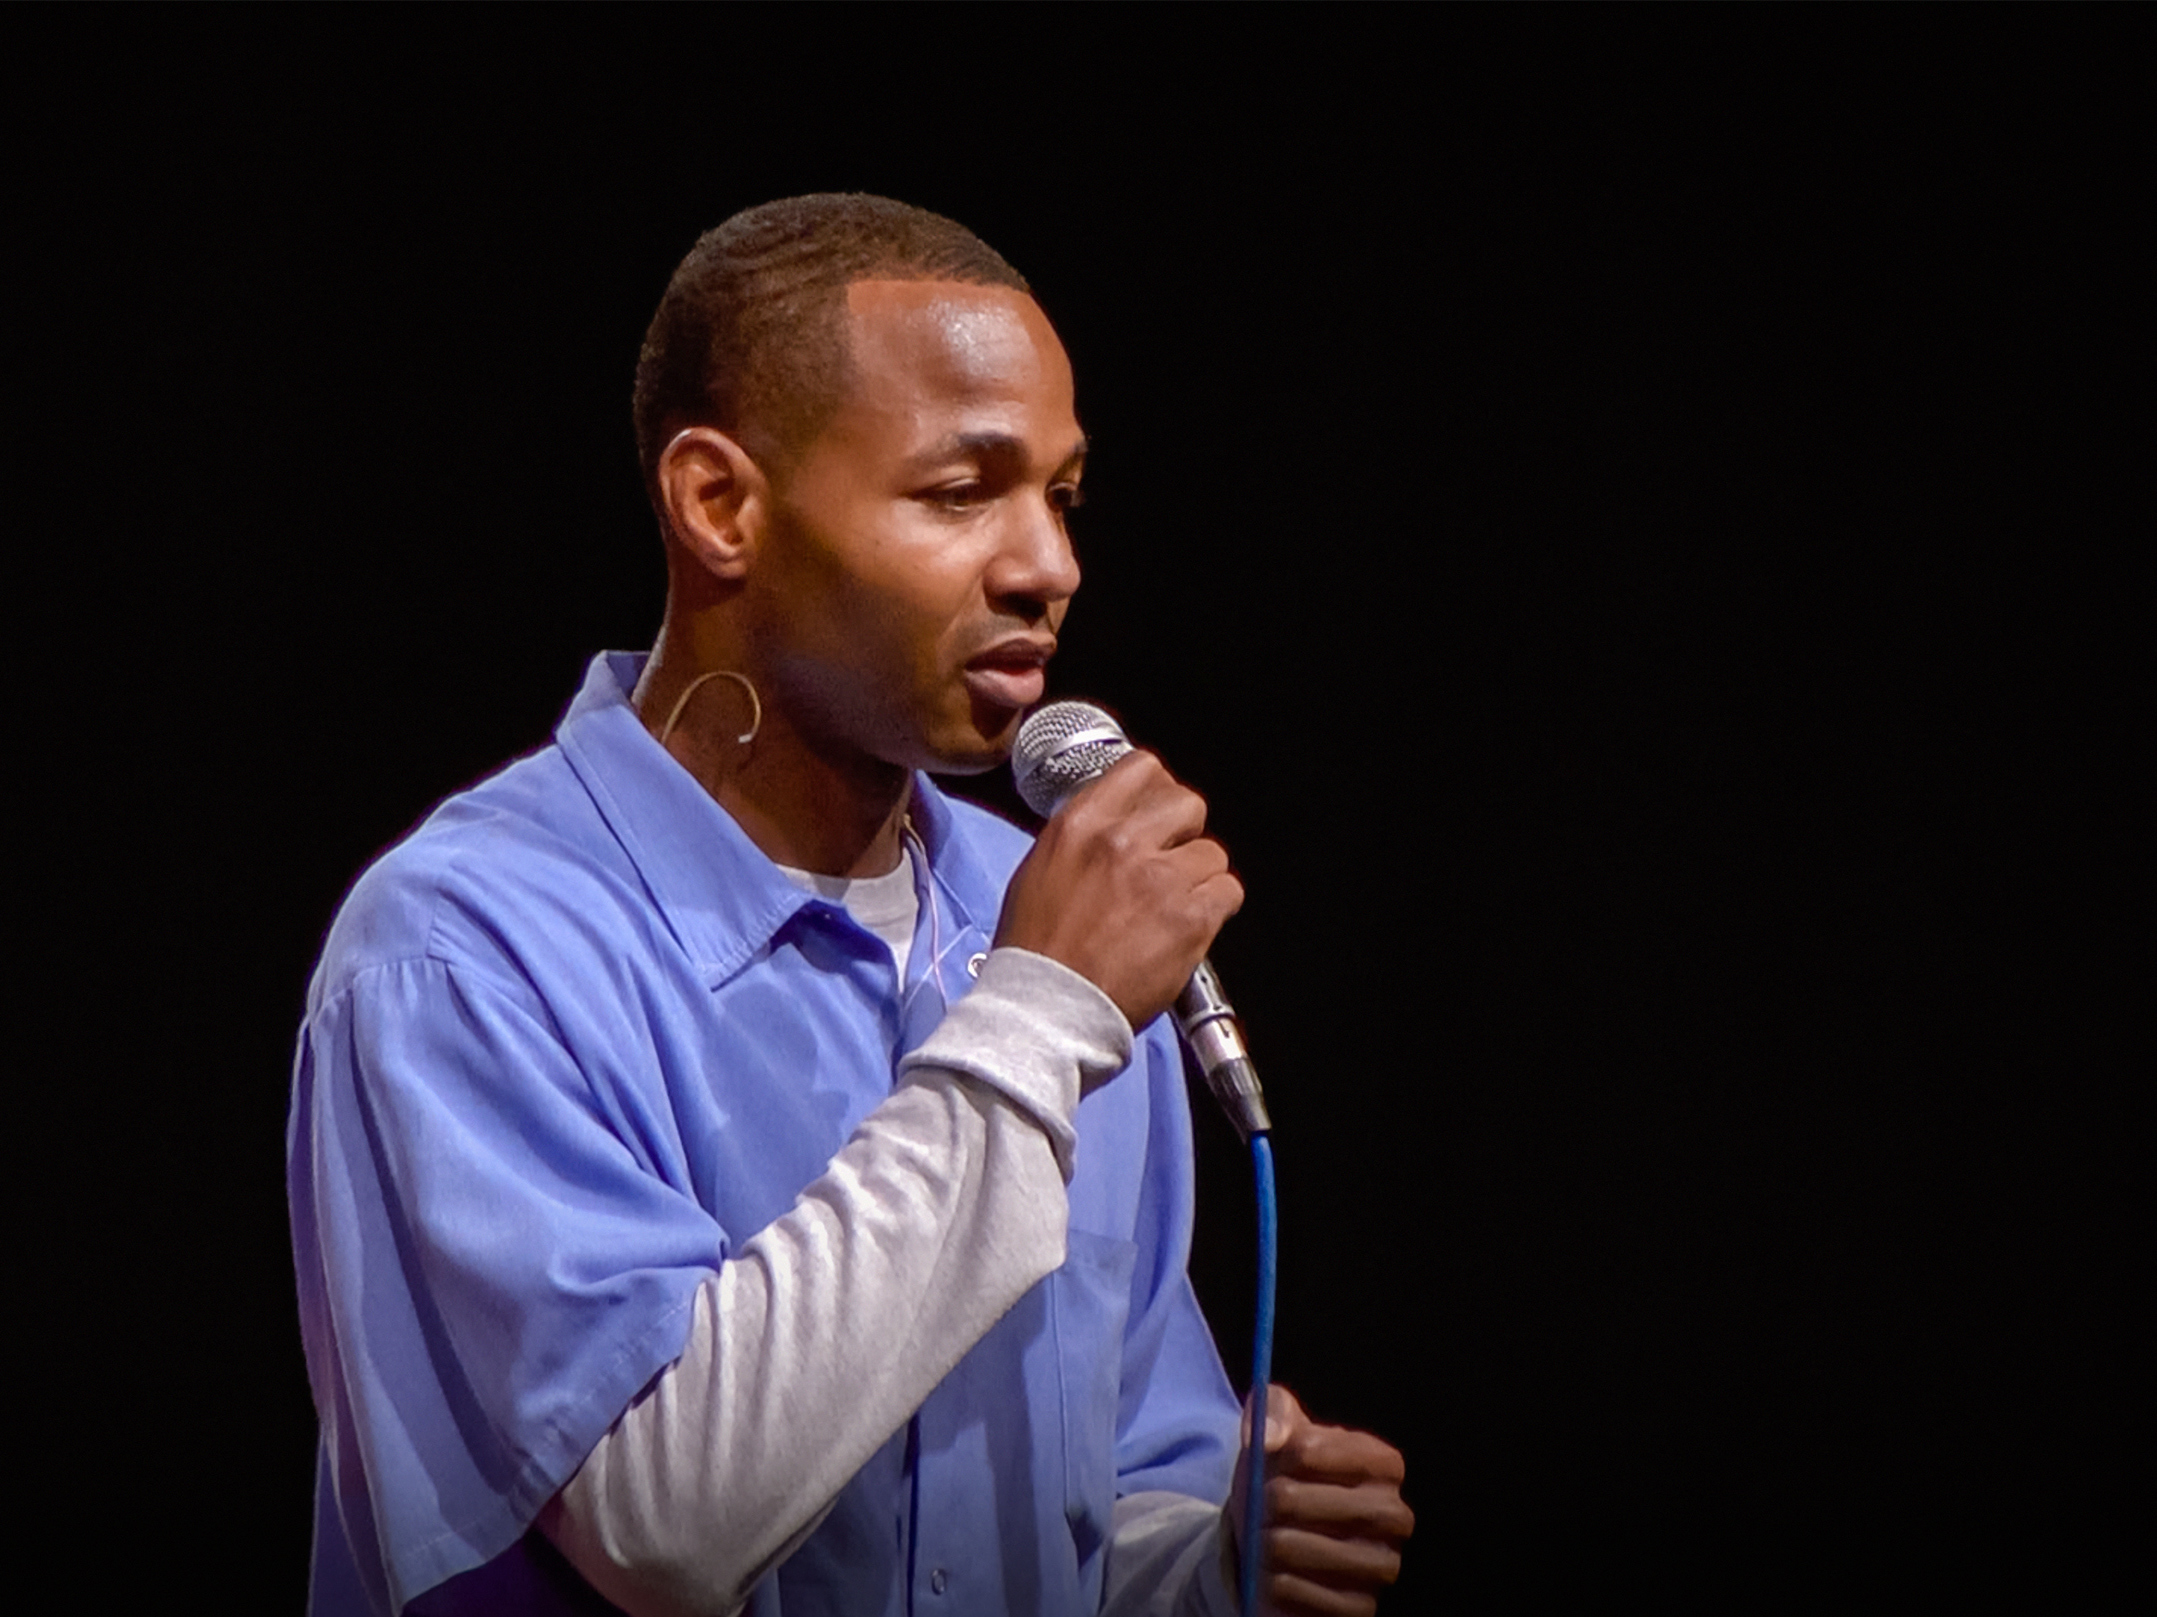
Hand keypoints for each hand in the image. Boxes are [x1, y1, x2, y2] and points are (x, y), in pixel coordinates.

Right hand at [995, 750, 1243, 1031]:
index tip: (1158, 813)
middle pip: (1188, 803)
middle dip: (1184, 833)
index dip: (1158, 792)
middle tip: (1170, 864)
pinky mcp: (1189, 917)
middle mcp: (1122, 841)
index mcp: (1081, 823)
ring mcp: (1159, 878)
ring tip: (1174, 907)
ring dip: (1199, 878)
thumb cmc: (1037, 949)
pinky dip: (1216, 908)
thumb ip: (1085, 837)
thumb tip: (1119, 822)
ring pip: (1212, 853)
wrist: (1046, 1007)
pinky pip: (1228, 891)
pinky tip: (1190, 925)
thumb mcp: (1041, 869)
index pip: (1143, 768)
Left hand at [1227, 1385, 1412, 1616]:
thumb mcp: (1277, 1431)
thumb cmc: (1283, 1475)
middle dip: (1270, 1503)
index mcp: (1382, 1463)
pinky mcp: (1361, 1607)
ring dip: (1270, 1546)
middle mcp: (1393, 1515)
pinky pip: (1312, 1598)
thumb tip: (1272, 1435)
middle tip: (1261, 1507)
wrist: (1276, 1535)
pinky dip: (1281, 1586)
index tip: (1274, 1461)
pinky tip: (1275, 1576)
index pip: (1313, 1450)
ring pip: (1305, 1550)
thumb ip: (1273, 1410)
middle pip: (1305, 1502)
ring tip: (1264, 1540)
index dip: (1281, 1456)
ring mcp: (1381, 1564)